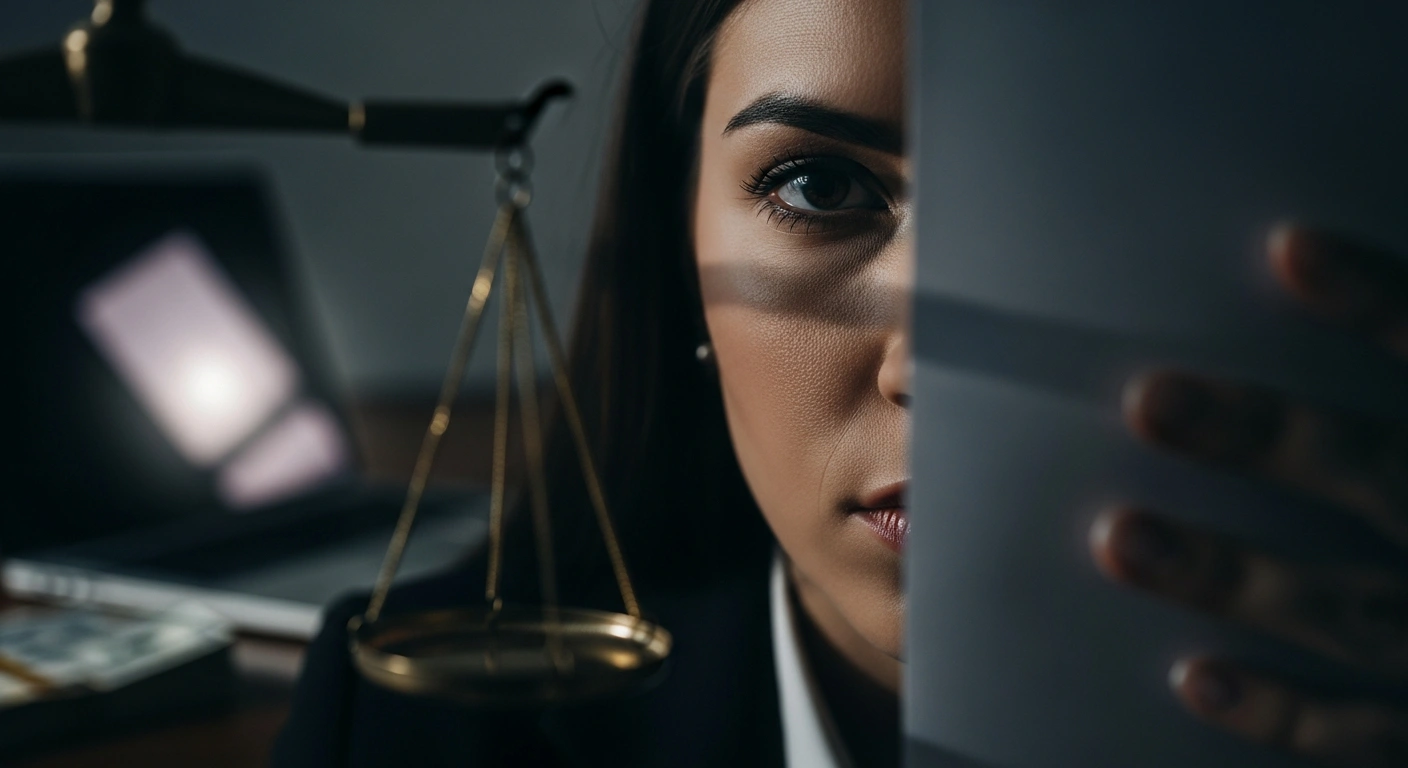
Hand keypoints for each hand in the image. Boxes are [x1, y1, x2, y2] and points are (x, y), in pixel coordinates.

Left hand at [1089, 224, 1407, 766]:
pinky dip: (1286, 713)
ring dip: (1234, 576)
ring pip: (1355, 610)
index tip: (1288, 248)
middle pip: (1383, 475)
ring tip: (1120, 537)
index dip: (1383, 302)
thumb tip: (1305, 273)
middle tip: (1149, 399)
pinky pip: (1371, 734)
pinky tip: (1195, 677)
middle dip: (1267, 437)